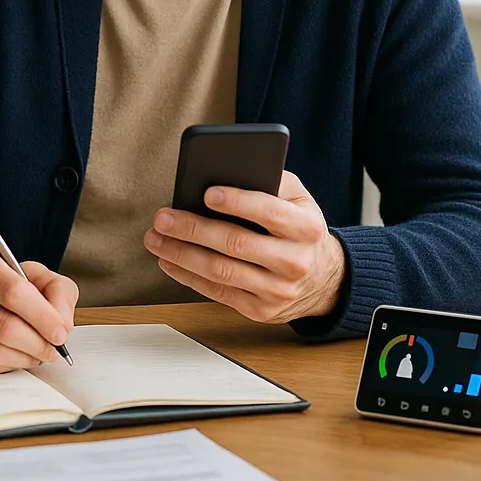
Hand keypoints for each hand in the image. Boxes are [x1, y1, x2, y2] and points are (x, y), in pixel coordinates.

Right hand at [0, 245, 77, 372]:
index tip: (61, 332)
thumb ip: (57, 290)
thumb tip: (62, 322)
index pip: (12, 291)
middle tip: (54, 349)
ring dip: (24, 358)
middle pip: (4, 327)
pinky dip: (5, 366)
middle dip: (38, 343)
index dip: (42, 316)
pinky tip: (14, 356)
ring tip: (37, 353)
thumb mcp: (31, 273)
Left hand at [143, 172, 345, 323]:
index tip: (206, 193)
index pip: (270, 212)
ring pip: (221, 271)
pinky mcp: (260, 310)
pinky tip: (168, 260)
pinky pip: (217, 292)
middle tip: (162, 217)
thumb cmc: (299, 228)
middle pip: (236, 244)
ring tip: (155, 238)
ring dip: (181, 254)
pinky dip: (187, 275)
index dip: (238, 202)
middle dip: (193, 228)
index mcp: (307, 227)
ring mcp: (278, 290)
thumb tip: (225, 170)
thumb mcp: (297, 198)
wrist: (324, 278)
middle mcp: (295, 261)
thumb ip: (269, 180)